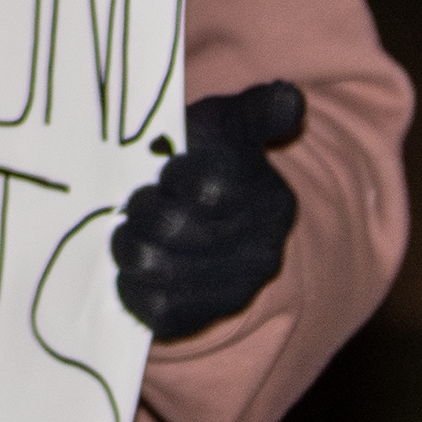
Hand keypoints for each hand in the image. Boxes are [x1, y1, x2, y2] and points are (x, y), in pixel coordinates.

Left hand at [113, 78, 303, 340]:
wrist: (213, 225)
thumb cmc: (212, 160)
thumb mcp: (233, 124)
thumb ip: (259, 110)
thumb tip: (291, 100)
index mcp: (268, 200)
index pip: (206, 187)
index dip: (173, 175)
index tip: (168, 169)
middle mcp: (258, 253)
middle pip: (171, 227)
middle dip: (142, 207)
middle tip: (138, 199)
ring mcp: (232, 292)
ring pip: (154, 266)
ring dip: (129, 243)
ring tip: (130, 230)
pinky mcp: (201, 320)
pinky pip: (153, 308)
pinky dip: (131, 285)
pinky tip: (134, 266)